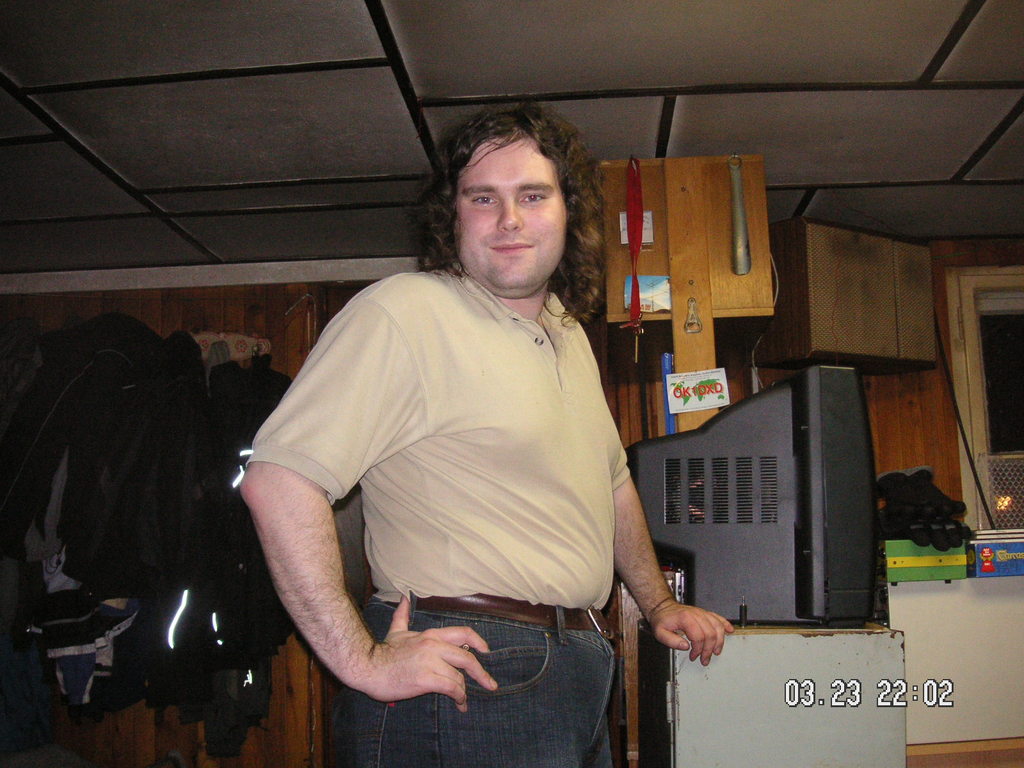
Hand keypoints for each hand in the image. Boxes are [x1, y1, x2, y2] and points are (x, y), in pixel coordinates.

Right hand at [352, 597, 497, 711]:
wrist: (367, 667)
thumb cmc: (383, 652)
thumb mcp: (396, 630)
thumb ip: (403, 615)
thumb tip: (403, 598)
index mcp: (431, 635)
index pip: (464, 633)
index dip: (479, 642)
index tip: (486, 652)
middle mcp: (434, 645)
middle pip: (468, 657)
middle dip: (481, 673)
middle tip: (489, 684)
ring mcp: (431, 662)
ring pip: (459, 677)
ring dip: (465, 691)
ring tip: (463, 700)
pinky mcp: (426, 679)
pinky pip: (451, 688)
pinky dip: (459, 697)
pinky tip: (459, 704)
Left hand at [648, 600, 733, 665]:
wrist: (663, 607)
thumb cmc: (662, 619)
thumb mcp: (660, 632)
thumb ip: (671, 641)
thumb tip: (685, 646)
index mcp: (686, 619)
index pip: (698, 637)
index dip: (698, 649)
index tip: (694, 656)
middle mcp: (696, 615)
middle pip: (710, 634)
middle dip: (709, 650)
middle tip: (705, 659)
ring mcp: (702, 613)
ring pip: (717, 627)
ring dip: (719, 641)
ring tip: (716, 651)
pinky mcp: (704, 613)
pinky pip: (718, 617)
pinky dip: (725, 624)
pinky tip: (729, 630)